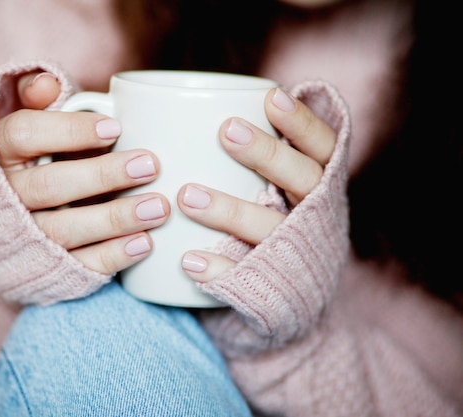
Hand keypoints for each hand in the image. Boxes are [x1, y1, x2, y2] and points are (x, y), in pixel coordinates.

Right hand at [0, 72, 169, 274]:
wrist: (10, 227)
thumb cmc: (36, 160)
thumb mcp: (31, 123)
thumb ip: (35, 96)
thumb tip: (48, 83)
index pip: (23, 134)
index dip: (68, 131)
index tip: (115, 128)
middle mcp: (3, 196)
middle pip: (47, 186)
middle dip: (101, 176)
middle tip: (150, 165)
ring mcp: (21, 237)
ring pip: (62, 230)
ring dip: (114, 220)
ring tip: (158, 208)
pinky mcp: (42, 270)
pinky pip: (76, 267)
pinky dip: (112, 256)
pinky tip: (144, 243)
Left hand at [178, 87, 336, 281]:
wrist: (295, 297)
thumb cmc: (274, 220)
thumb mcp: (282, 187)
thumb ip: (264, 152)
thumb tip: (212, 102)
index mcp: (321, 184)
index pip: (323, 147)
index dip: (303, 123)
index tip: (271, 97)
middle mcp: (316, 215)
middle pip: (303, 180)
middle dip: (268, 155)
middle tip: (227, 132)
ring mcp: (297, 254)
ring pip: (270, 228)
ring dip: (230, 211)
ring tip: (186, 195)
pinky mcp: (277, 290)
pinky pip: (248, 278)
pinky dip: (219, 269)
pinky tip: (188, 260)